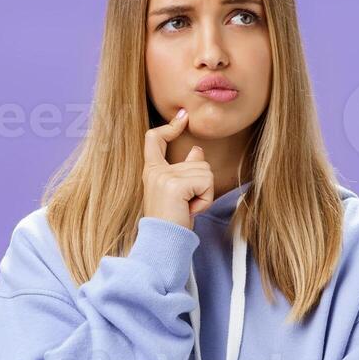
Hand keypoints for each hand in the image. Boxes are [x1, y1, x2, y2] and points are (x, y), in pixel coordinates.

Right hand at [142, 108, 215, 229]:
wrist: (163, 241)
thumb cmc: (172, 220)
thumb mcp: (178, 192)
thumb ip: (186, 169)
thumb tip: (197, 151)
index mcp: (152, 170)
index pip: (154, 139)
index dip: (170, 126)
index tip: (183, 117)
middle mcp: (155, 170)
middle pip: (198, 161)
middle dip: (202, 185)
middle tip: (187, 204)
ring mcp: (164, 176)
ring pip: (205, 171)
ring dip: (205, 193)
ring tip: (188, 207)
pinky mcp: (175, 184)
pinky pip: (206, 182)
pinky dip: (205, 199)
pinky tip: (191, 210)